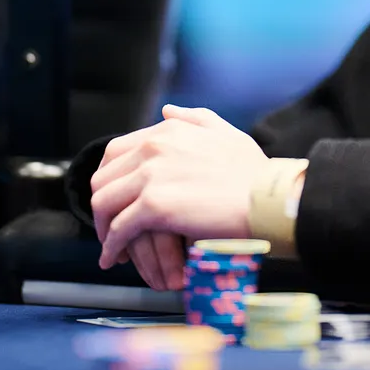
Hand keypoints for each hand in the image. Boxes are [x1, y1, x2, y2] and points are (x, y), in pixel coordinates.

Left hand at [89, 105, 267, 287]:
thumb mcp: (226, 132)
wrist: (268, 199)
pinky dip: (112, 246)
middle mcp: (153, 148)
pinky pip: (119, 229)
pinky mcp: (153, 207)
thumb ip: (194, 118)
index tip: (115, 198)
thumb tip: (167, 111)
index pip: (116, 151)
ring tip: (111, 246)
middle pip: (104, 177)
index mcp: (167, 131)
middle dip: (102, 204)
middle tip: (110, 225)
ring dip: (103, 227)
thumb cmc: (254, 173)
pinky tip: (114, 258)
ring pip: (104, 202)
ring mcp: (151, 177)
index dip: (110, 178)